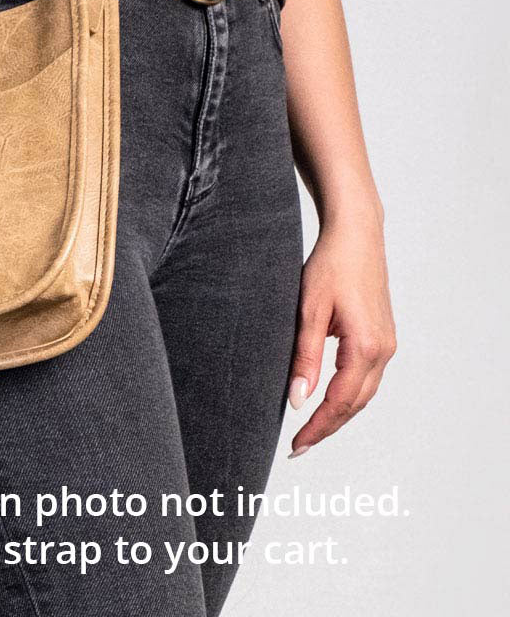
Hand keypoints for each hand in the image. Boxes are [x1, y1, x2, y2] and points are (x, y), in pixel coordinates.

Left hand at [287, 209, 396, 456]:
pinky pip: (366, 378)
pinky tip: (329, 400)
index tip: (296, 446)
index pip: (339, 402)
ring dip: (338, 415)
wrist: (356, 235)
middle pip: (355, 404)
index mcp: (366, 347)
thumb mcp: (309, 310)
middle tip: (298, 447)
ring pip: (363, 394)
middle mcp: (383, 351)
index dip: (317, 427)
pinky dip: (347, 395)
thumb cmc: (330, 266)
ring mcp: (387, 344)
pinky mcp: (382, 337)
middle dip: (327, 428)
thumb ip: (304, 357)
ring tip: (310, 431)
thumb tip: (298, 400)